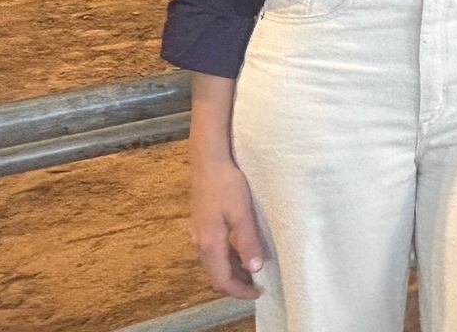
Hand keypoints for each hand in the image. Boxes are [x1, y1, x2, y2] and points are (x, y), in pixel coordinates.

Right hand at [191, 157, 264, 299]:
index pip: (222, 279)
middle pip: (215, 275)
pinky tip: (240, 252)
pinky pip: (213, 251)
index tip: (257, 294)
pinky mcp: (201, 225)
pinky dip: (226, 259)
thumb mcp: (242, 214)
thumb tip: (255, 268)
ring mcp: (198, 234)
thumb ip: (248, 241)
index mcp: (210, 244)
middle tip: (256, 286)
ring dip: (231, 272)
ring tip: (251, 272)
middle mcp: (199, 243)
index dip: (239, 291)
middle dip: (235, 284)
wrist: (208, 162)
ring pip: (213, 264)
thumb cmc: (227, 185)